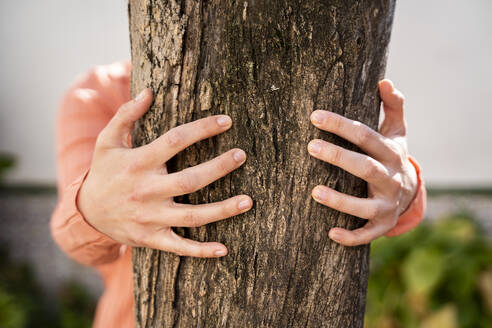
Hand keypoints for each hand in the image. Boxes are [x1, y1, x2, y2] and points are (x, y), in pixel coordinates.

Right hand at [77, 89, 251, 257]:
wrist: (86, 212)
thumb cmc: (104, 171)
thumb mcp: (107, 141)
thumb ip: (126, 115)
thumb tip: (149, 92)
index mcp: (138, 163)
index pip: (175, 141)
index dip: (202, 129)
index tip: (226, 121)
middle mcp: (146, 191)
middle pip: (190, 179)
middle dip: (219, 167)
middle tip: (242, 155)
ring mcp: (150, 217)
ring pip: (192, 215)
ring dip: (222, 210)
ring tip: (248, 201)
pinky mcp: (151, 238)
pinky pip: (179, 247)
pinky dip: (201, 250)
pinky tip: (224, 249)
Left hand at [307, 79, 417, 245]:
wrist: (409, 192)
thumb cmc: (391, 156)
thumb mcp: (397, 131)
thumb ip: (392, 106)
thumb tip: (385, 80)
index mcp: (391, 153)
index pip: (365, 135)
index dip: (340, 125)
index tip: (314, 116)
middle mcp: (390, 178)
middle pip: (365, 167)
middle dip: (338, 156)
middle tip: (310, 147)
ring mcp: (387, 205)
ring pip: (364, 206)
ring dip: (340, 200)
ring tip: (314, 191)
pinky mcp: (382, 225)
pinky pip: (367, 235)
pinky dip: (351, 236)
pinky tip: (330, 234)